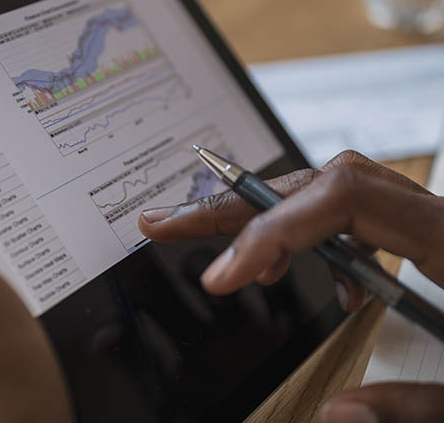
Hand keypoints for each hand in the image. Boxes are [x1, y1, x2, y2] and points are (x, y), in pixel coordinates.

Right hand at [138, 150, 443, 421]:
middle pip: (319, 183)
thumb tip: (333, 416)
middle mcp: (436, 216)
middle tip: (166, 223)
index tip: (222, 277)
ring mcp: (426, 221)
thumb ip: (415, 408)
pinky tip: (279, 263)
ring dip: (260, 217)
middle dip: (236, 205)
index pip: (343, 200)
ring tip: (207, 243)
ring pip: (324, 191)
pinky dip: (296, 233)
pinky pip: (342, 214)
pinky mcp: (419, 235)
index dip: (272, 230)